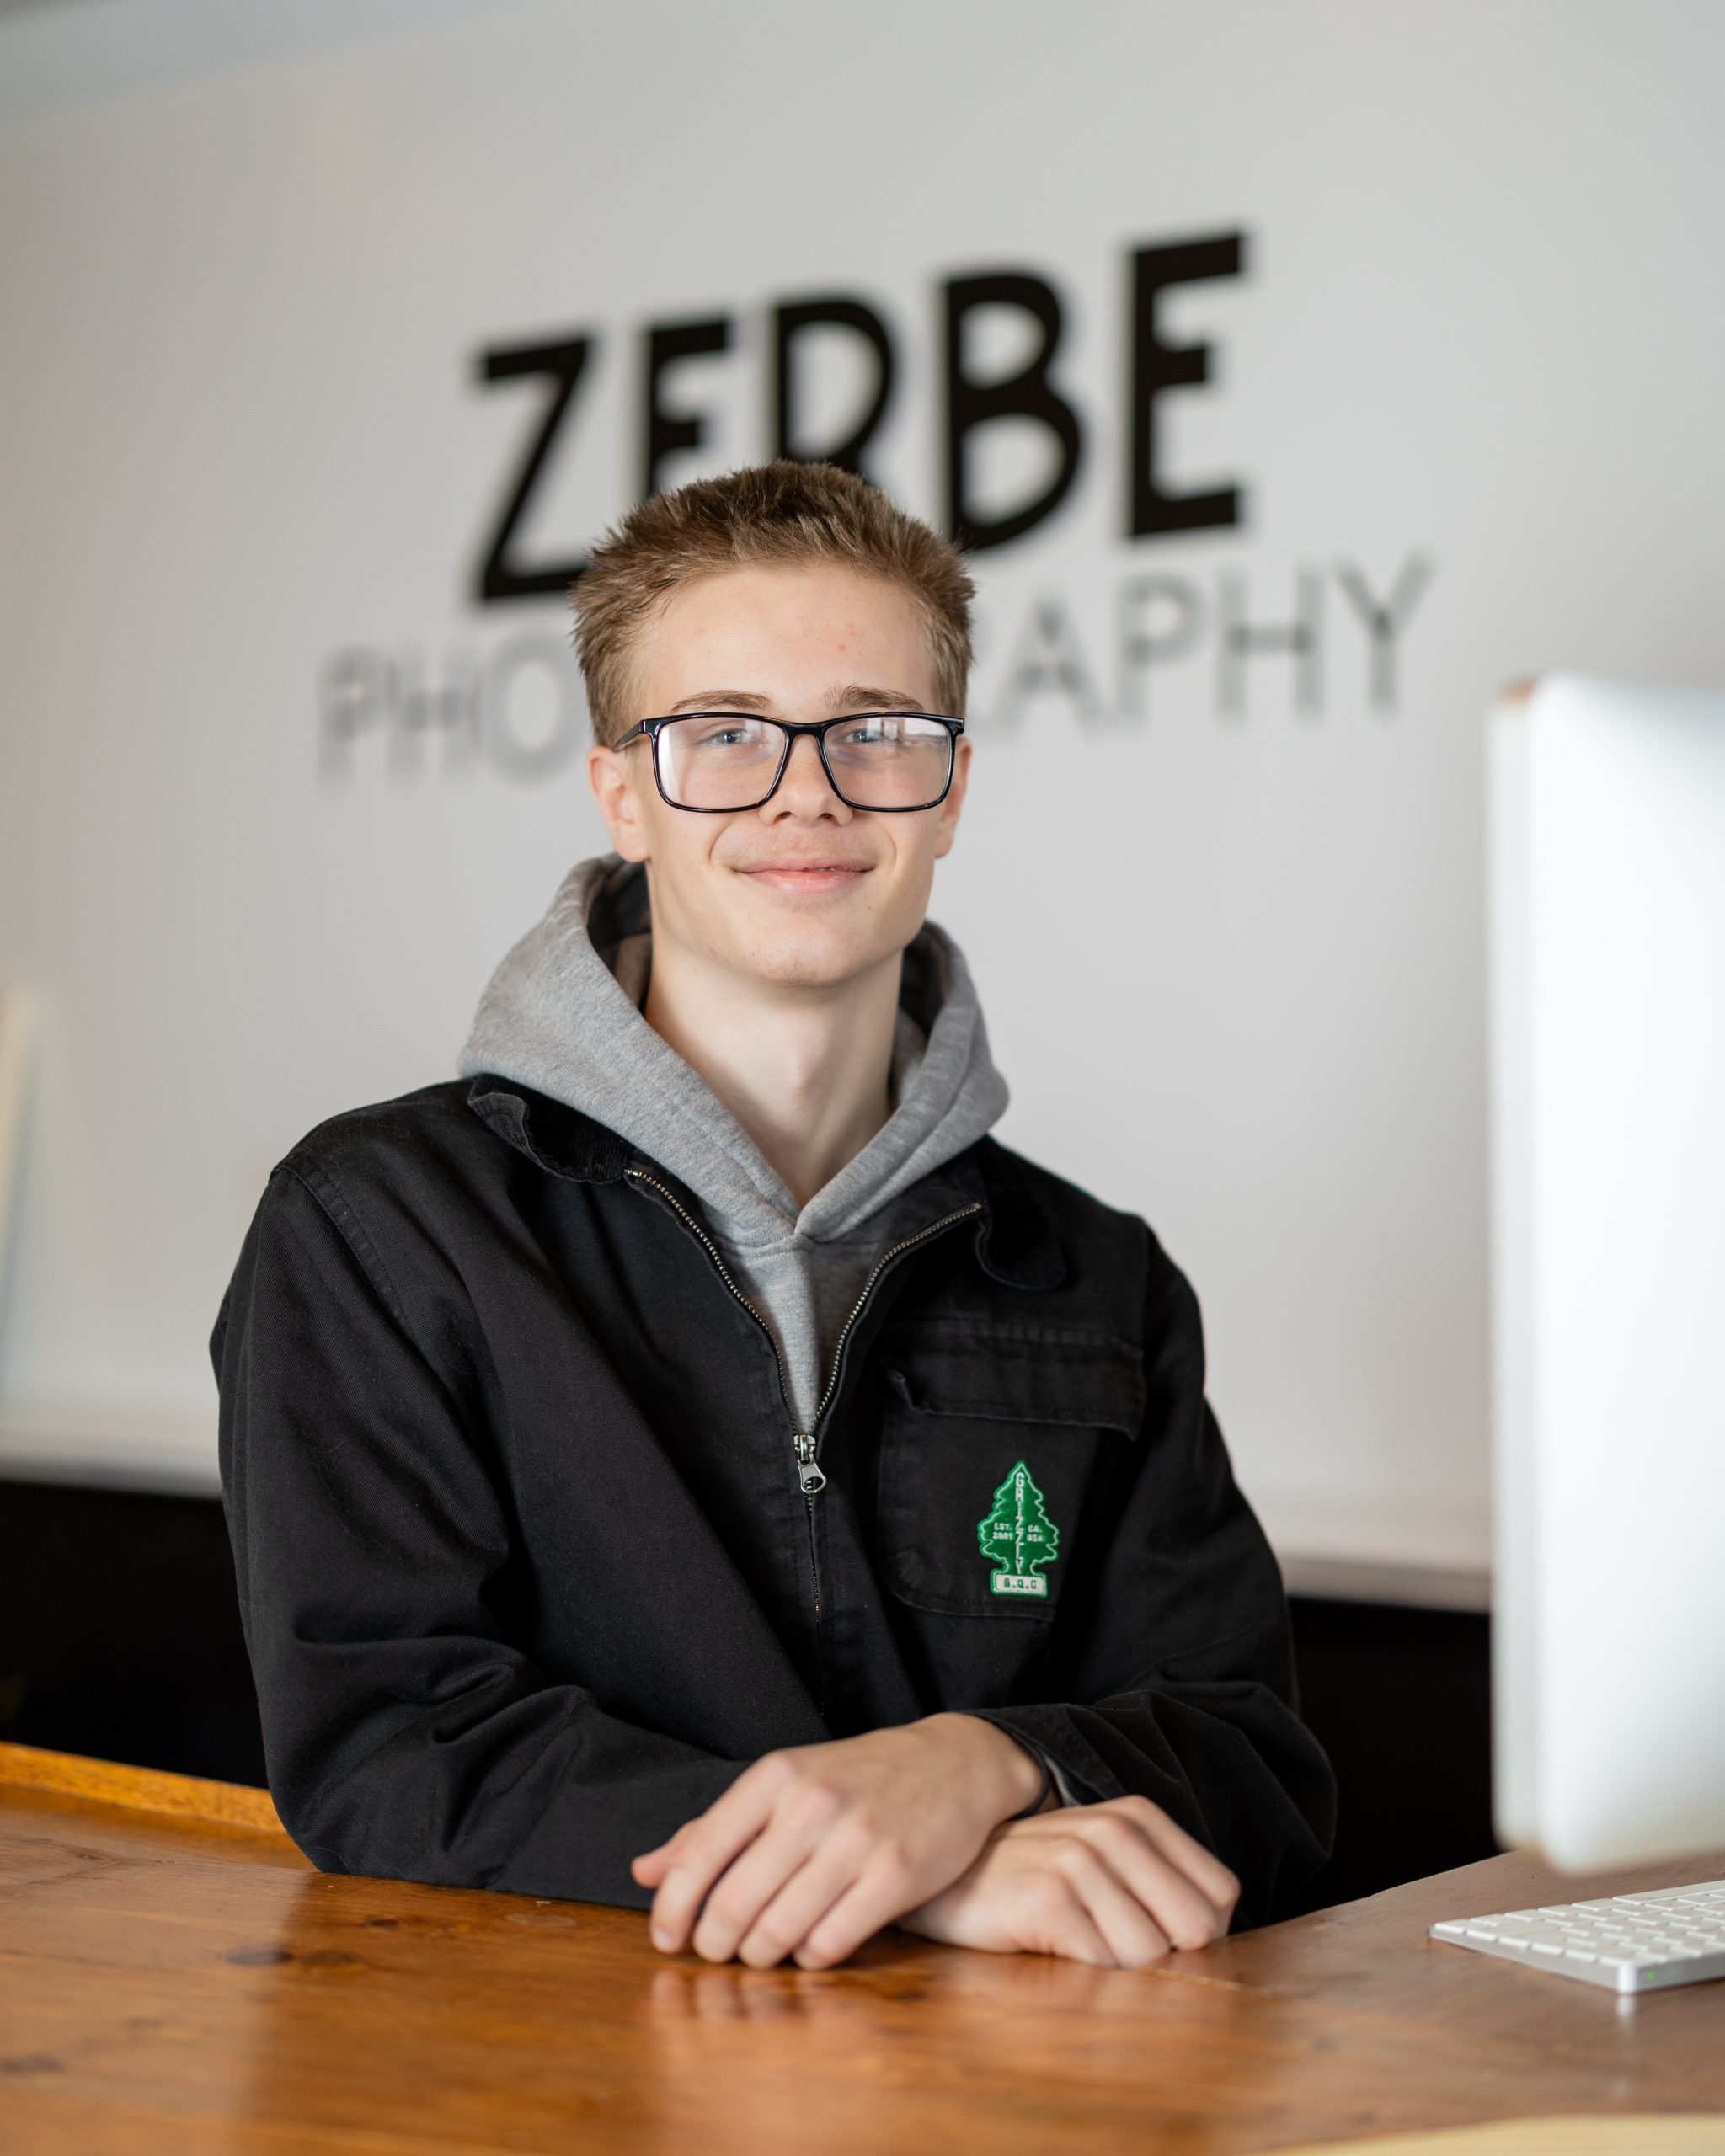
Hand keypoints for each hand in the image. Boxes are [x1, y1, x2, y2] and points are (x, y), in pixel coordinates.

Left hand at [630, 1713, 1043, 1969]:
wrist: (955, 1764)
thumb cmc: (856, 1779)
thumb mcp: (784, 1784)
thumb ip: (714, 1829)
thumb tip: (643, 1873)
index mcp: (776, 1775)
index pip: (700, 1852)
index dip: (672, 1907)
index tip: (666, 1938)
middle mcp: (813, 1804)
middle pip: (733, 1903)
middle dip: (714, 1944)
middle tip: (717, 1953)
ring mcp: (858, 1839)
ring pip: (778, 1932)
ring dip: (758, 1956)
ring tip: (760, 1952)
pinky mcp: (896, 1875)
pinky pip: (829, 1944)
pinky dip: (808, 1959)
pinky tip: (809, 1947)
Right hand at [898, 1795, 1238, 1968]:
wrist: (948, 1880)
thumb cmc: (1036, 1882)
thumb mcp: (1105, 1864)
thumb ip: (1162, 1889)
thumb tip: (1218, 1941)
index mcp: (1137, 1817)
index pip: (1220, 1894)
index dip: (1198, 1934)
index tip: (1154, 1937)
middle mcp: (1113, 1830)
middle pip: (1195, 1929)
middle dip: (1168, 1959)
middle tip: (1117, 1953)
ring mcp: (1078, 1862)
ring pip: (1150, 1956)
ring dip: (1121, 1974)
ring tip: (1081, 1951)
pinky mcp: (1047, 1900)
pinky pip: (1103, 1967)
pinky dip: (1087, 1980)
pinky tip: (1056, 1956)